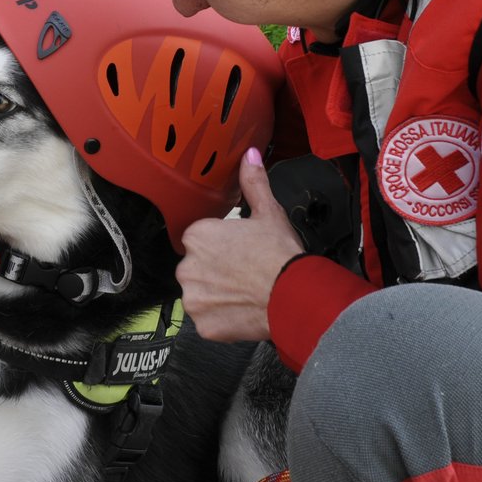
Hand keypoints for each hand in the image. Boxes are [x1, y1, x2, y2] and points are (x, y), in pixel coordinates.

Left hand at [175, 147, 303, 341]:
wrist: (294, 295)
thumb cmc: (280, 254)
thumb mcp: (268, 212)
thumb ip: (253, 183)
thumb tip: (249, 156)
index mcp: (198, 236)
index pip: (200, 240)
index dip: (222, 246)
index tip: (239, 251)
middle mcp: (187, 267)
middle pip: (197, 267)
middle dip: (216, 270)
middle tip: (243, 272)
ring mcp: (193, 299)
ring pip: (201, 294)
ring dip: (217, 294)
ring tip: (244, 291)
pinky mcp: (203, 325)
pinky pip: (207, 320)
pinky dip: (221, 317)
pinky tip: (242, 308)